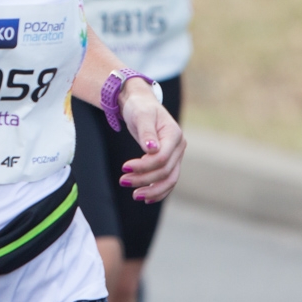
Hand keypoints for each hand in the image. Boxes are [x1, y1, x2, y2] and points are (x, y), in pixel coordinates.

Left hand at [117, 79, 183, 202]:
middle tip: (122, 181)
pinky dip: (159, 190)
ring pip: (170, 179)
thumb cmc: (139, 107)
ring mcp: (176, 155)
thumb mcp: (141, 115)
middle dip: (144, 179)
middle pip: (165, 171)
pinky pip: (168, 180)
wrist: (141, 104)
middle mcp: (179, 146)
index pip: (162, 157)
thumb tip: (151, 149)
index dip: (144, 166)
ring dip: (152, 189)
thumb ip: (147, 132)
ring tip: (134, 195)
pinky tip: (146, 197)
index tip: (124, 167)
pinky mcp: (169, 161)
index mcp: (174, 134)